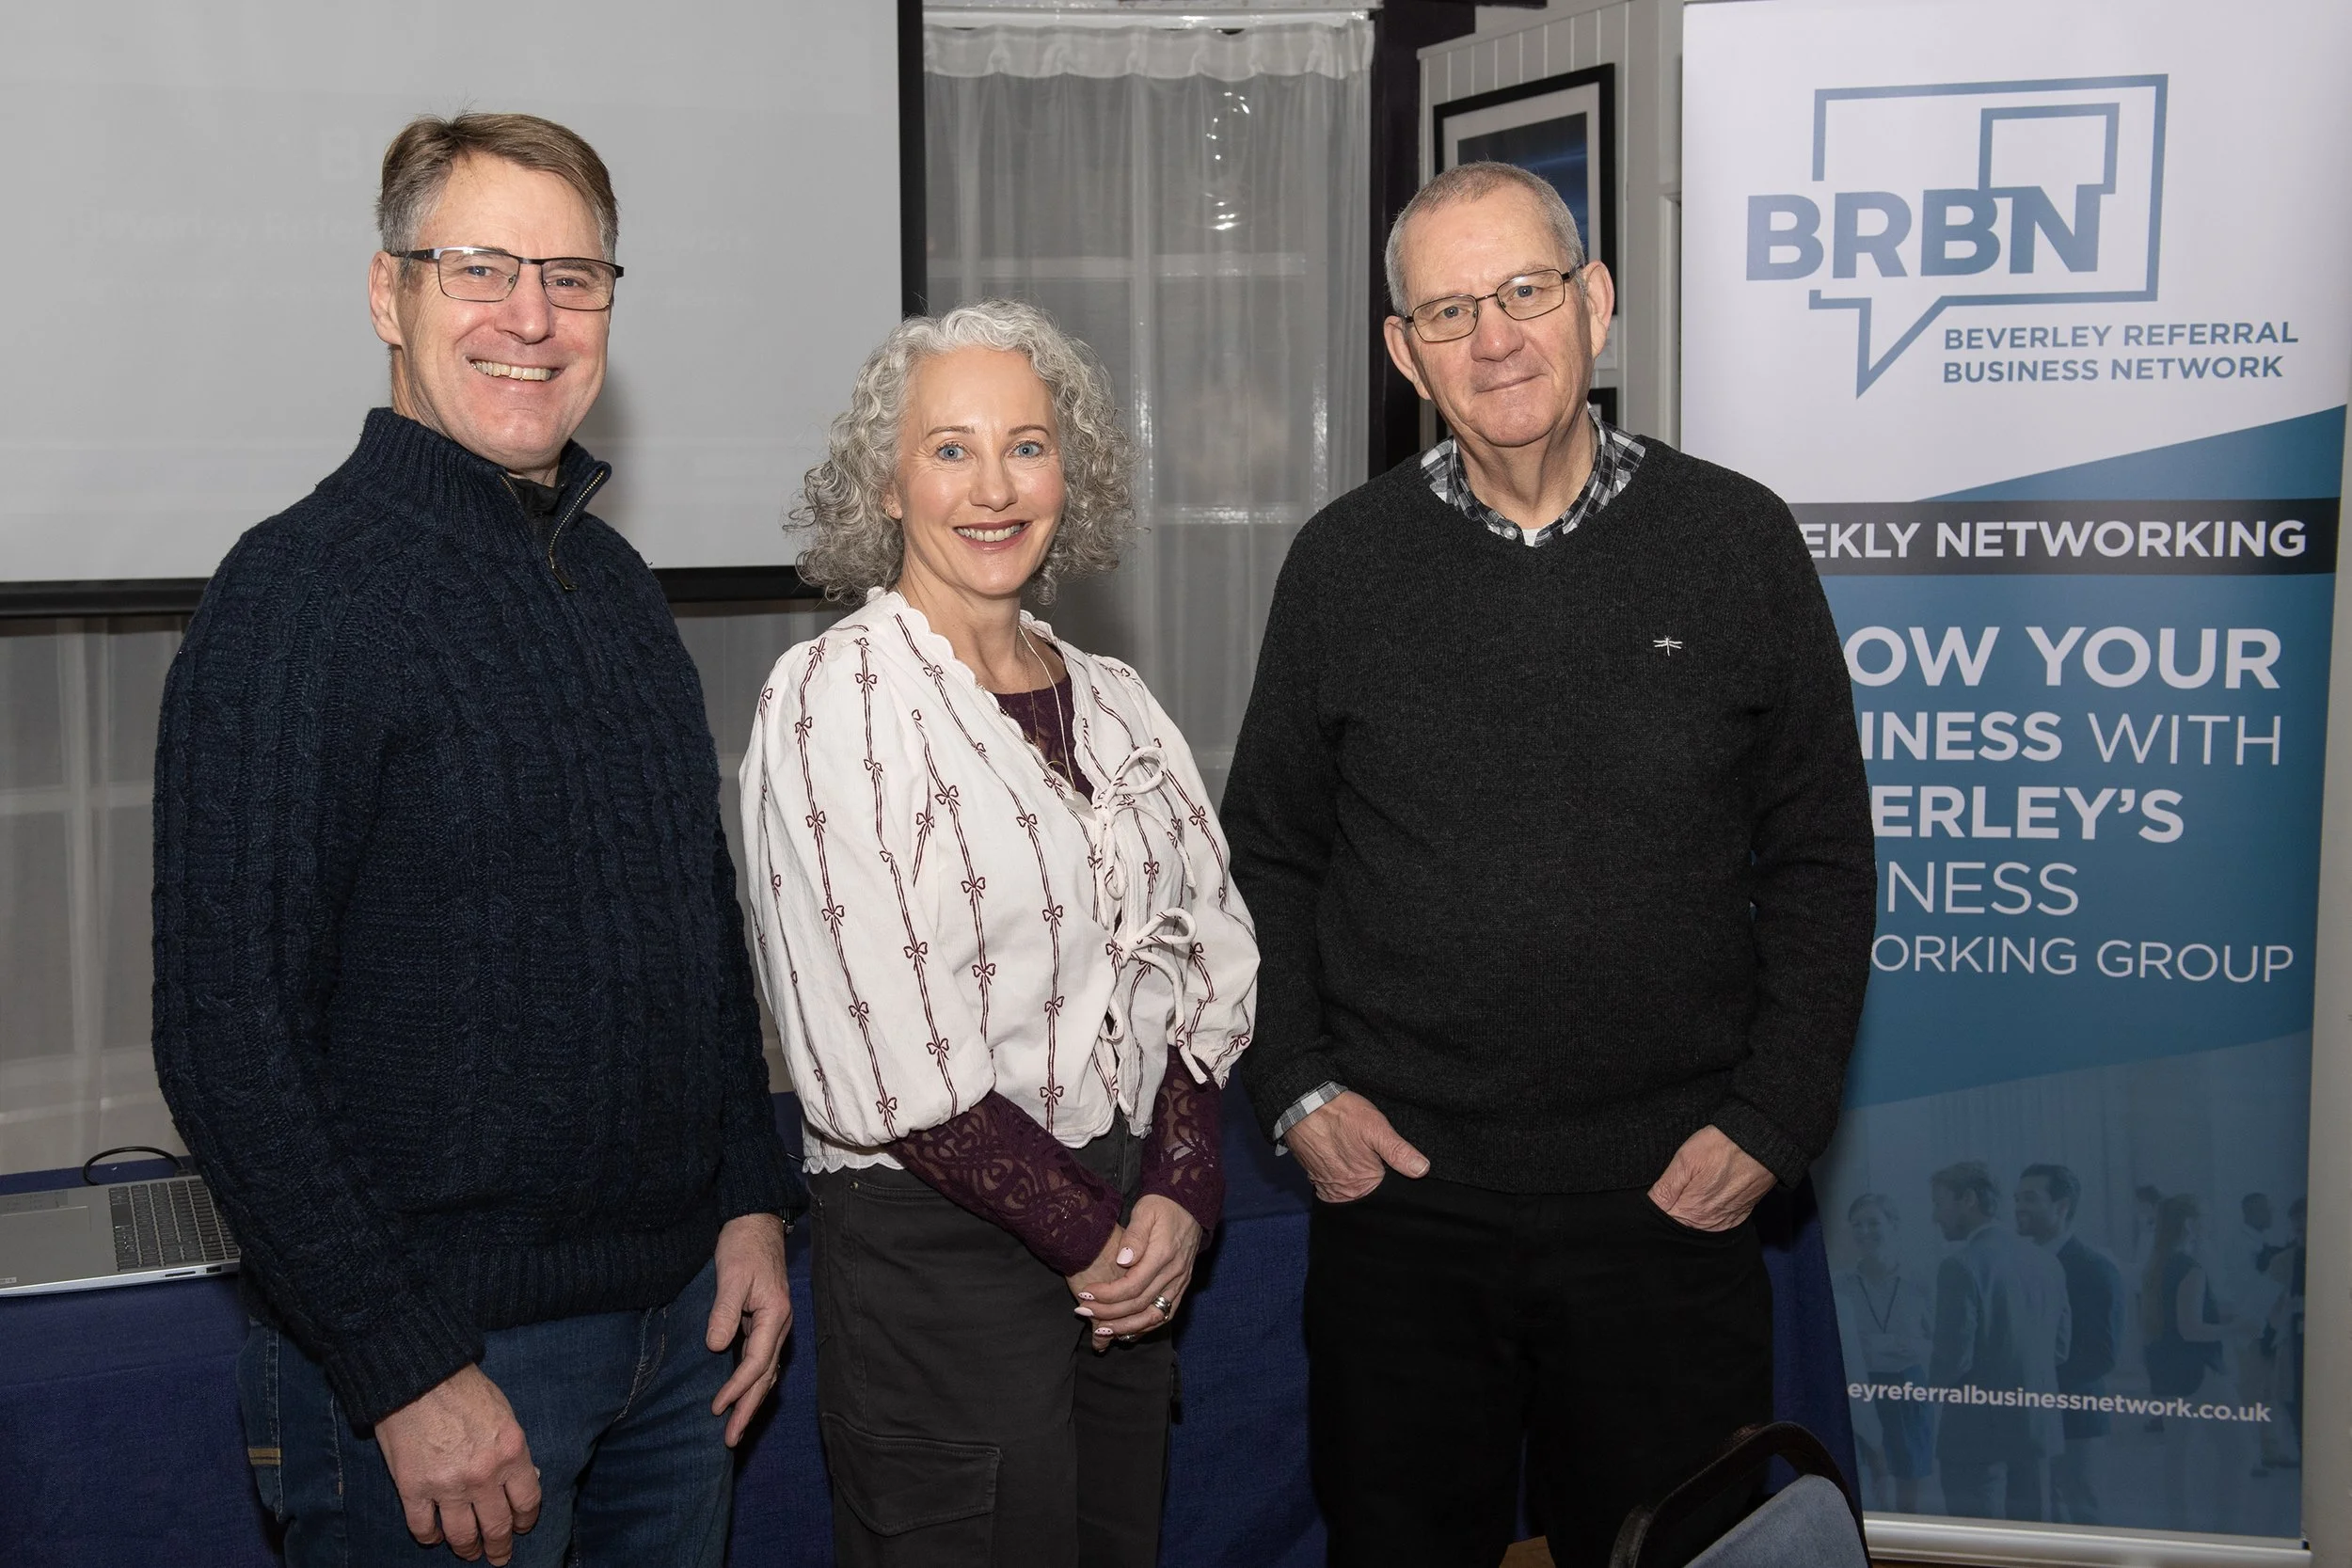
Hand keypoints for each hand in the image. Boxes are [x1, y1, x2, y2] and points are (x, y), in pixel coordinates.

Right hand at [374, 1364, 539, 1564]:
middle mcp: (483, 1476)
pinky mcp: (413, 1489)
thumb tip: (525, 1478)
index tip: (521, 1526)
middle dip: (500, 1547)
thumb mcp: (505, 1414)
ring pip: (462, 1535)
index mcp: (511, 1453)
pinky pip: (423, 1527)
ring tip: (469, 1551)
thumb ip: (514, 1450)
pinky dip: (430, 1537)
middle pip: (497, 1526)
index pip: (527, 1502)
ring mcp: (447, 1486)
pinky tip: (434, 1537)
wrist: (418, 1377)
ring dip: (468, 1548)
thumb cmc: (465, 1390)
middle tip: (498, 1556)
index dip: (525, 1520)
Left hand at [708, 1212, 792, 1446]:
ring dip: (751, 1401)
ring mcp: (775, 1325)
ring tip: (736, 1428)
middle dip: (748, 1409)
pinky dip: (753, 1383)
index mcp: (775, 1315)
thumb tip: (717, 1347)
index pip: (756, 1363)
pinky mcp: (766, 1322)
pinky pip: (762, 1361)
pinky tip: (742, 1396)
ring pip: (767, 1373)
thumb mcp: (731, 1275)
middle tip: (730, 1440)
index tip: (716, 1409)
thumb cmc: (743, 1246)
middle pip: (766, 1376)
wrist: (755, 1221)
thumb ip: (725, 1311)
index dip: (736, 1389)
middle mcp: (780, 1325)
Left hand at [1075, 1196, 1202, 1348]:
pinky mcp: (1181, 1287)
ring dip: (1127, 1327)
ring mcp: (1179, 1283)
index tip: (1085, 1295)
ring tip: (1102, 1329)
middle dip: (1109, 1313)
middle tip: (1084, 1311)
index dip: (1107, 1295)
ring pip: (1153, 1316)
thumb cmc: (1162, 1206)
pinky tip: (1126, 1329)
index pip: (1132, 1286)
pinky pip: (1165, 1315)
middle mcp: (1173, 1273)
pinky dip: (1145, 1326)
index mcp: (1162, 1255)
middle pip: (1139, 1304)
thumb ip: (1134, 1236)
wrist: (1189, 1205)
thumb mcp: (1145, 1211)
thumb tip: (1122, 1260)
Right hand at [1287, 1091, 1429, 1203]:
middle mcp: (1344, 1192)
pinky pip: (1336, 1183)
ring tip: (1356, 1152)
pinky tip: (1343, 1155)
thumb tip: (1423, 1170)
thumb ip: (1399, 1151)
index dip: (1394, 1177)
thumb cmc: (1339, 1113)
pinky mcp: (1316, 1178)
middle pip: (1369, 1193)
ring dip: (1357, 1176)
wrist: (1301, 1104)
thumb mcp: (1376, 1127)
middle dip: (1374, 1178)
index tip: (1390, 1161)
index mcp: (1363, 1184)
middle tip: (1370, 1153)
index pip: (1388, 1193)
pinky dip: (1341, 1173)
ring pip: (1352, 1188)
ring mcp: (1327, 1187)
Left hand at [1648, 1125, 1774, 1231]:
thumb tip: (1650, 1205)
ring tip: (1692, 1188)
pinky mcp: (1736, 1217)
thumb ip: (1666, 1188)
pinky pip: (1713, 1222)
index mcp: (1690, 1211)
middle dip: (1671, 1210)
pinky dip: (1705, 1213)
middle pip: (1678, 1225)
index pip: (1662, 1220)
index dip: (1655, 1206)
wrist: (1762, 1144)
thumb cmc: (1722, 1147)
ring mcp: (1723, 1222)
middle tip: (1674, 1187)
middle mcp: (1707, 1223)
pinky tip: (1704, 1196)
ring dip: (1688, 1212)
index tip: (1657, 1193)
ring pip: (1695, 1225)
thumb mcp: (1686, 1159)